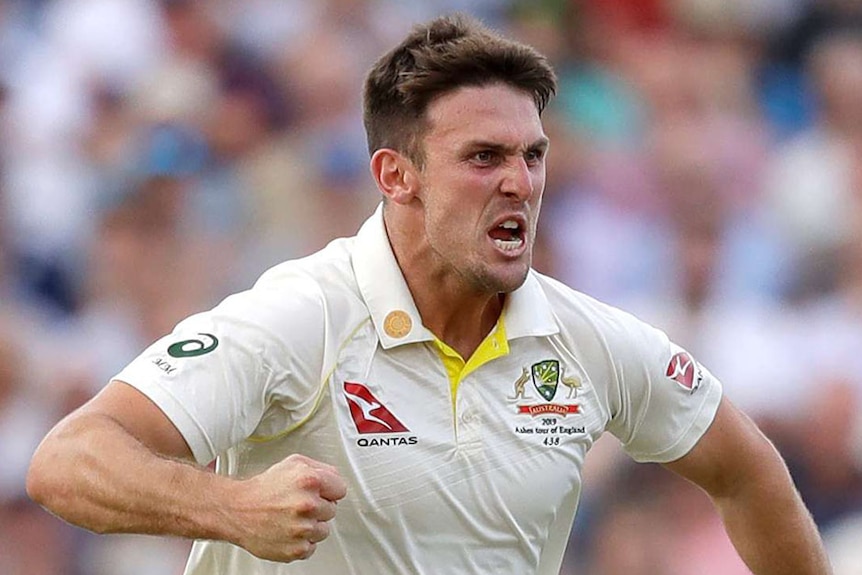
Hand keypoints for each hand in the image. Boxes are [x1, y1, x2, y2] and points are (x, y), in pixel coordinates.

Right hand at [229, 454, 346, 562]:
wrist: (237, 511)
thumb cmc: (263, 488)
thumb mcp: (293, 463)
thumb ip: (321, 468)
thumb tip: (335, 480)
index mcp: (310, 480)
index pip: (341, 489)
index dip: (329, 490)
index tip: (320, 492)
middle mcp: (308, 505)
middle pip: (332, 510)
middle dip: (318, 507)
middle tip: (298, 504)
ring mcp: (302, 529)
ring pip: (324, 530)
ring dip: (311, 525)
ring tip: (292, 517)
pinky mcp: (296, 549)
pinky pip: (311, 546)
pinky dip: (301, 541)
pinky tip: (288, 530)